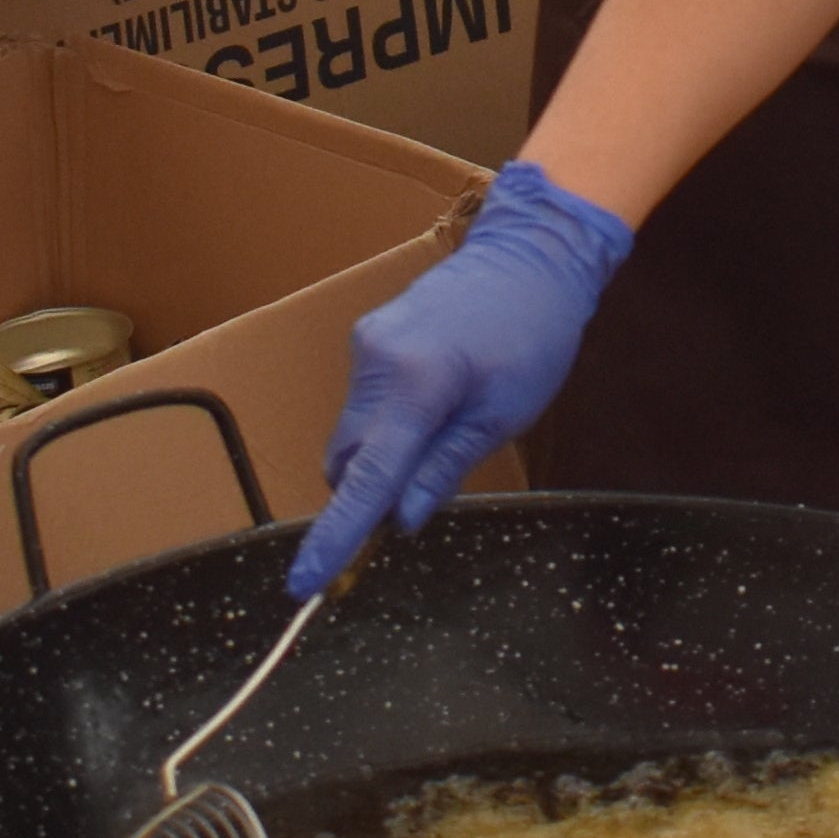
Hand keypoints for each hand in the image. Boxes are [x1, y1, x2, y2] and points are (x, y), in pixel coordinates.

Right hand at [294, 161, 638, 591]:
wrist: (530, 254)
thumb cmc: (533, 334)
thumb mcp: (503, 414)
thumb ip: (442, 467)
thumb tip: (399, 519)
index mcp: (415, 385)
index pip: (365, 480)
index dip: (336, 537)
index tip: (305, 583)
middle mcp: (376, 362)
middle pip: (348, 459)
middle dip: (369, 492)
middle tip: (419, 501)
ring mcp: (366, 344)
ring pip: (354, 431)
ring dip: (384, 454)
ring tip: (449, 429)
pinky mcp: (369, 336)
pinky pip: (365, 401)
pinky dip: (388, 421)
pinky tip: (438, 401)